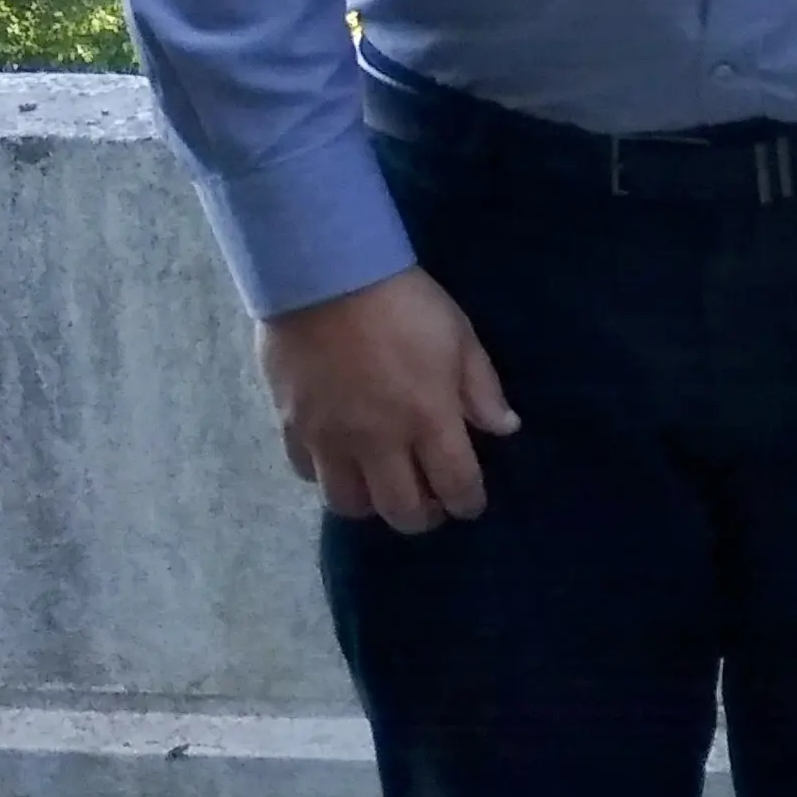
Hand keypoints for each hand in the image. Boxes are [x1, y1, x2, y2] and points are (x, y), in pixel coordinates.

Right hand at [259, 266, 518, 535]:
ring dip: (373, 506)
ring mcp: (330, 440)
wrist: (325, 278)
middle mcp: (379, 442)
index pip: (455, 484)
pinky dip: (328, 478)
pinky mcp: (291, 428)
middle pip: (400, 510)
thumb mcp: (460, 337)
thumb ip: (481, 389)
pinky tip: (341, 462)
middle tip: (430, 505)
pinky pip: (308, 474)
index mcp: (428, 419)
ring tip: (384, 488)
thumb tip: (504, 429)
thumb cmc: (405, 303)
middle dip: (423, 518)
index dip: (467, 503)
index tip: (470, 504)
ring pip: (349, 504)